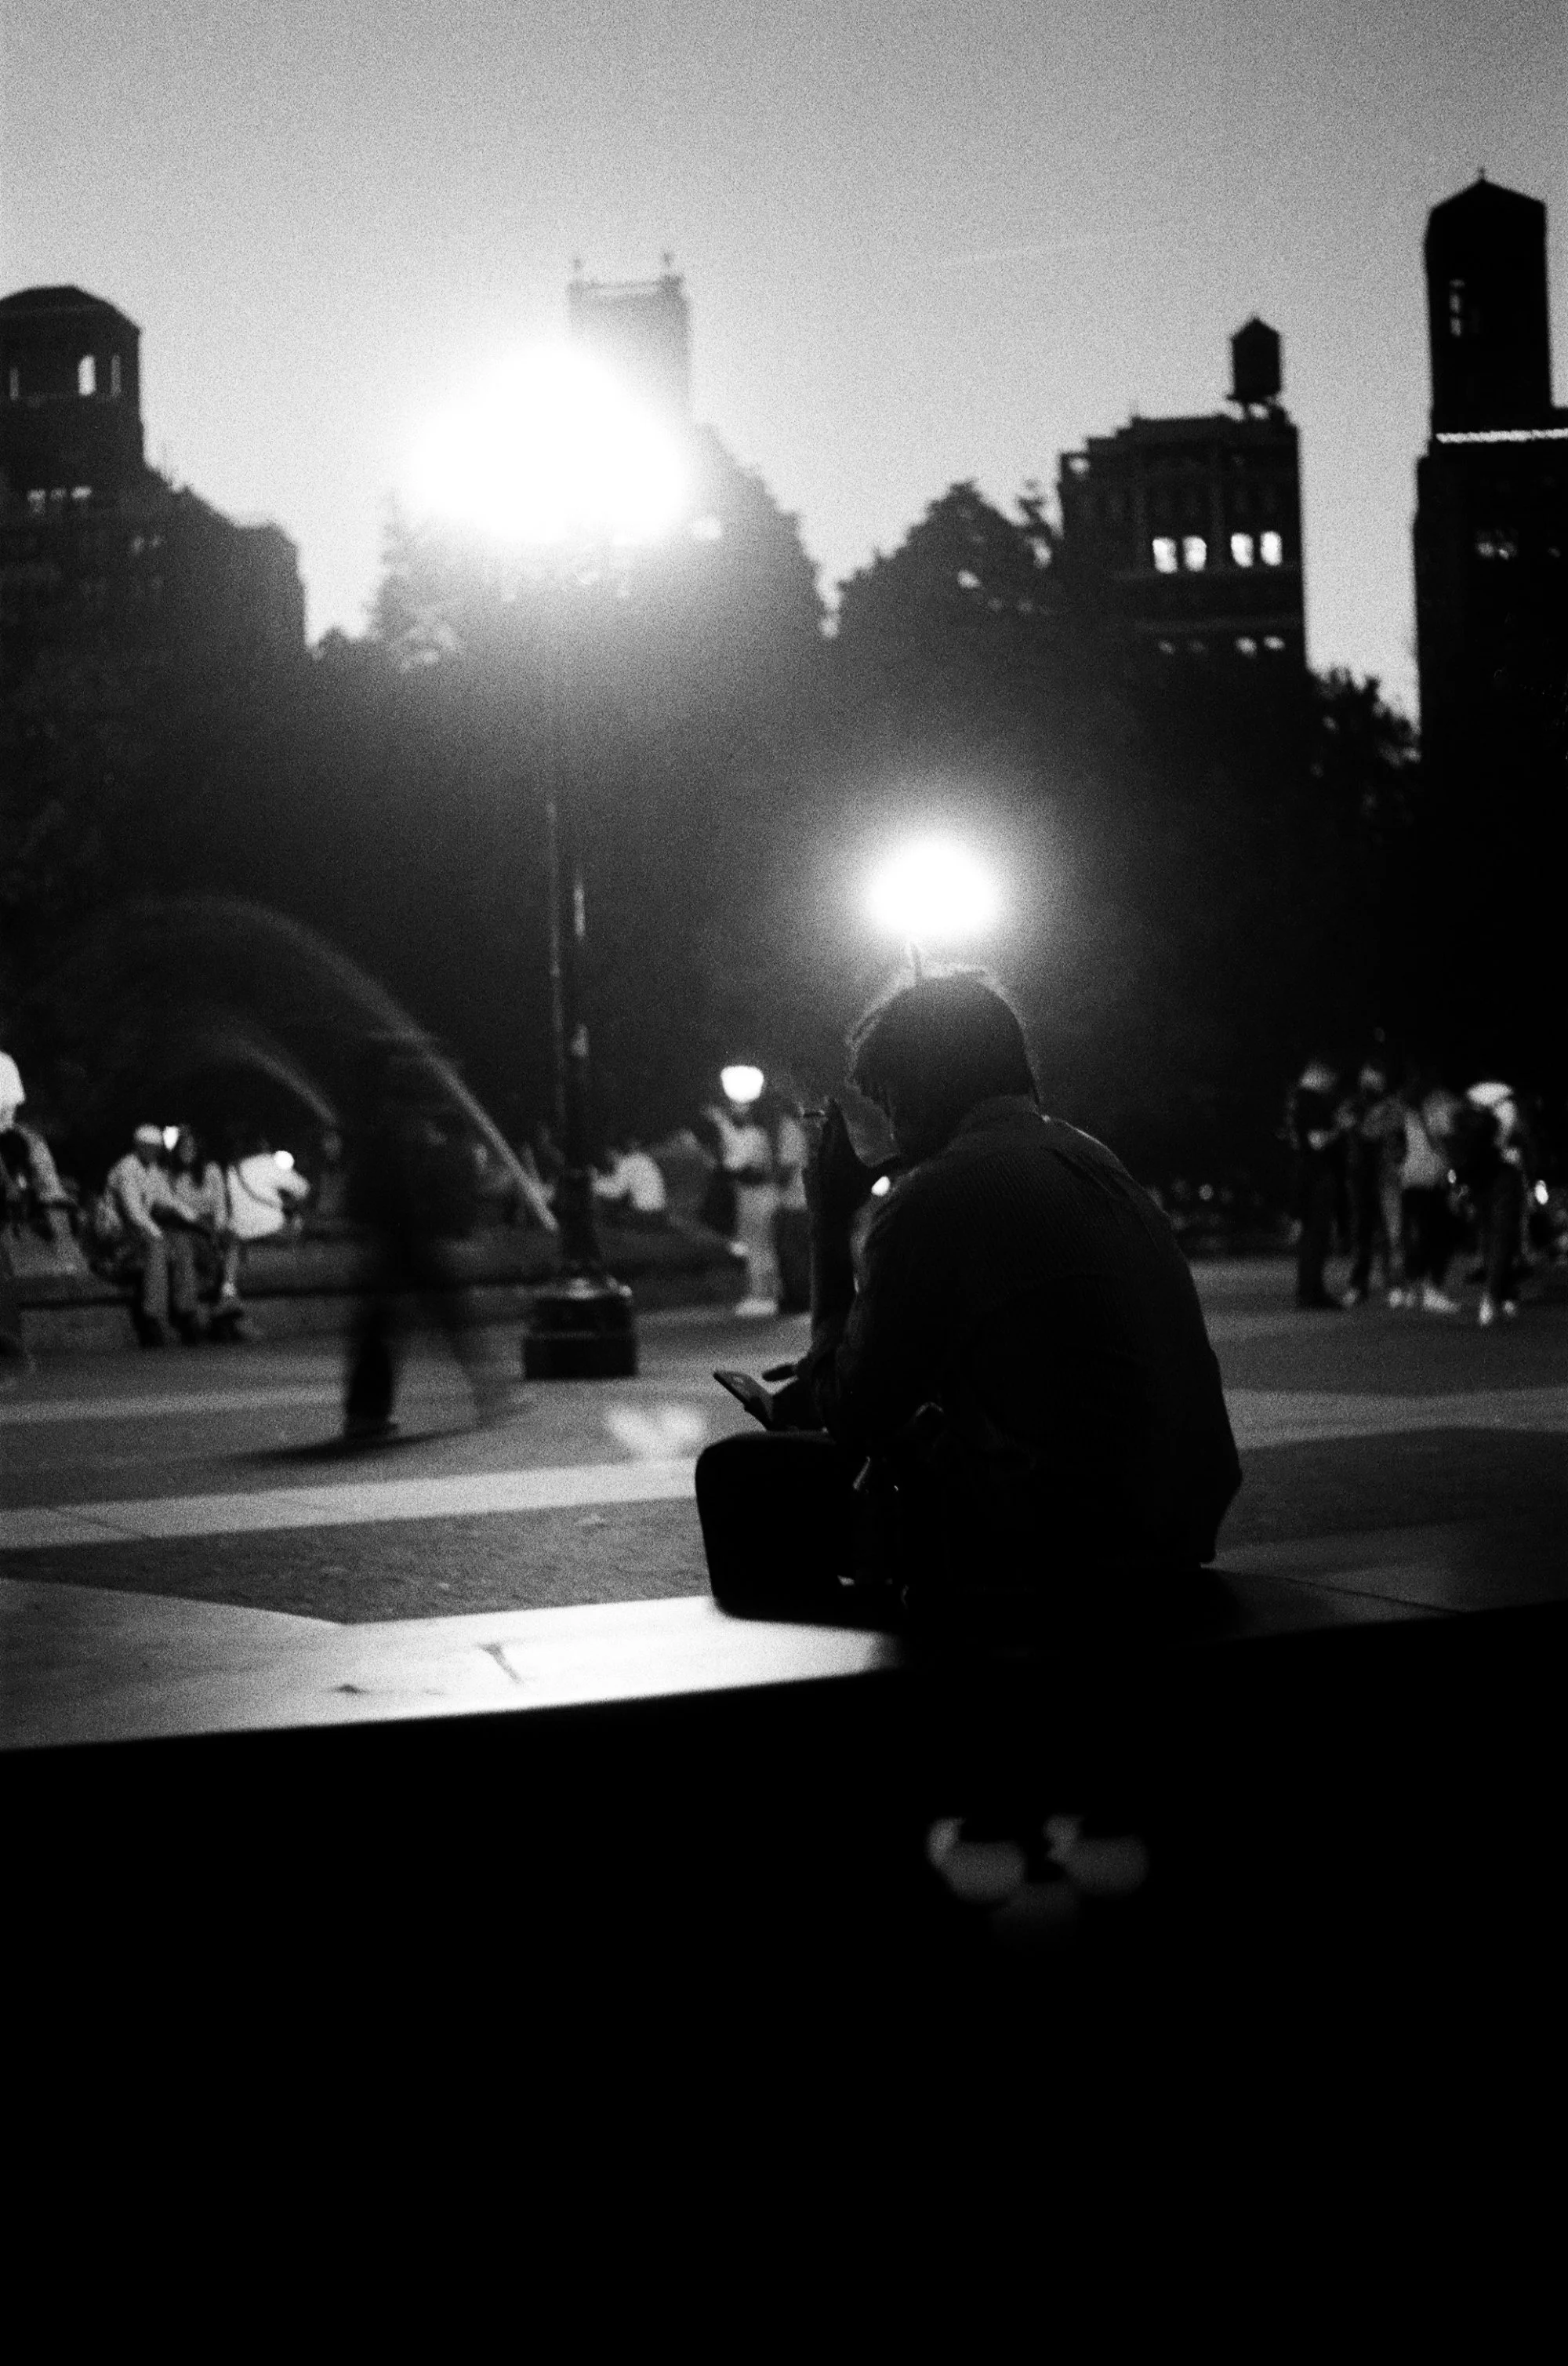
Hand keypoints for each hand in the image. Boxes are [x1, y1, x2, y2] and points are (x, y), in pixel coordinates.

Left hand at [804, 1100, 877, 1234]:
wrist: (829, 1217)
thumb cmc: (853, 1195)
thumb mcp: (873, 1179)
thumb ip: (889, 1165)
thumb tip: (907, 1158)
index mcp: (840, 1146)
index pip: (836, 1120)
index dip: (833, 1108)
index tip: (829, 1098)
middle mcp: (823, 1149)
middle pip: (825, 1129)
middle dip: (828, 1123)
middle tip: (830, 1116)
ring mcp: (812, 1161)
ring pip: (817, 1145)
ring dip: (822, 1141)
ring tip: (826, 1142)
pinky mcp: (806, 1173)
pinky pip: (811, 1161)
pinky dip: (817, 1160)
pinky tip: (821, 1166)